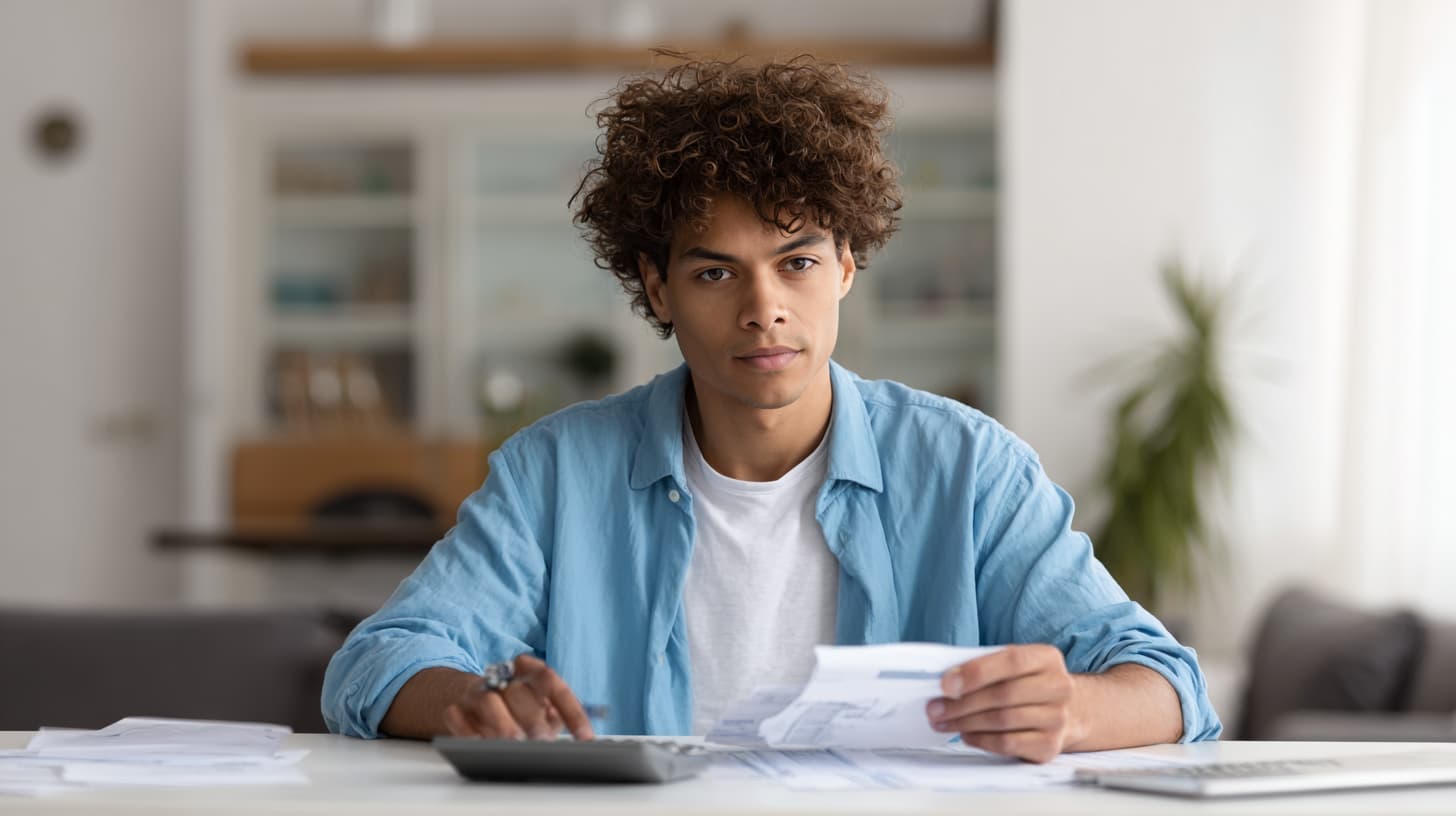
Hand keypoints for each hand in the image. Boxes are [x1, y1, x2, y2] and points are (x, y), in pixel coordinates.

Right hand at [443, 654, 594, 740]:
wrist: (480, 695)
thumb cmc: (521, 706)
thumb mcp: (545, 706)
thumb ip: (559, 716)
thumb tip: (579, 738)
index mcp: (529, 669)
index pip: (552, 682)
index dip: (571, 710)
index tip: (585, 737)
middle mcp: (503, 676)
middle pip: (518, 692)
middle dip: (532, 720)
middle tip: (543, 743)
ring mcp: (477, 691)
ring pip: (488, 702)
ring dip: (503, 726)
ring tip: (515, 747)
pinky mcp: (456, 708)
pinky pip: (458, 718)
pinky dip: (470, 733)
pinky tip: (483, 747)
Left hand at [926, 644, 1078, 762]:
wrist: (1068, 712)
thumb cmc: (1027, 684)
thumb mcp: (1013, 665)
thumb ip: (985, 667)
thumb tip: (947, 682)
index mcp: (1047, 658)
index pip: (1011, 661)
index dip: (976, 672)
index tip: (945, 684)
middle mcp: (1058, 687)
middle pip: (1003, 694)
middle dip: (962, 703)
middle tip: (934, 708)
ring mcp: (1057, 719)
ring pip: (1002, 721)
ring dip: (965, 722)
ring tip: (943, 722)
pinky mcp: (1050, 746)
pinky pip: (1008, 743)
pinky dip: (981, 740)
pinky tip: (965, 735)